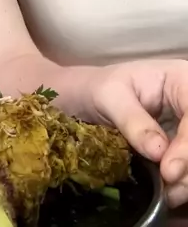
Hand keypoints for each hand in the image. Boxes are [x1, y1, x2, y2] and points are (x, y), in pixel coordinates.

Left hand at [88, 59, 187, 207]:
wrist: (94, 100)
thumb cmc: (103, 89)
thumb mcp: (111, 97)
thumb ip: (133, 121)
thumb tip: (158, 152)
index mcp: (179, 79)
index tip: (169, 170)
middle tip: (169, 187)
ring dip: (187, 179)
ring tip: (167, 194)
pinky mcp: (184, 145)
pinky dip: (182, 182)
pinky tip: (168, 192)